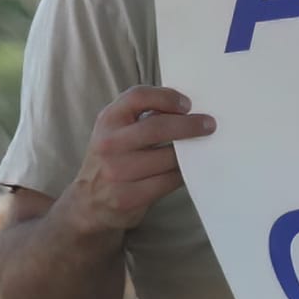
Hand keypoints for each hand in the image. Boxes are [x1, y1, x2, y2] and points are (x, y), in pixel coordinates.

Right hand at [68, 85, 215, 234]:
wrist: (89, 202)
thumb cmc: (112, 160)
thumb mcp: (116, 131)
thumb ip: (141, 117)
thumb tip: (185, 109)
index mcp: (108, 120)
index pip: (137, 96)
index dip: (166, 97)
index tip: (187, 104)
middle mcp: (109, 144)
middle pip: (157, 127)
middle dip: (189, 125)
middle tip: (209, 125)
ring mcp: (118, 172)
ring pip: (168, 157)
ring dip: (190, 153)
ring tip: (201, 149)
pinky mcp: (130, 196)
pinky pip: (169, 181)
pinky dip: (182, 174)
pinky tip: (187, 170)